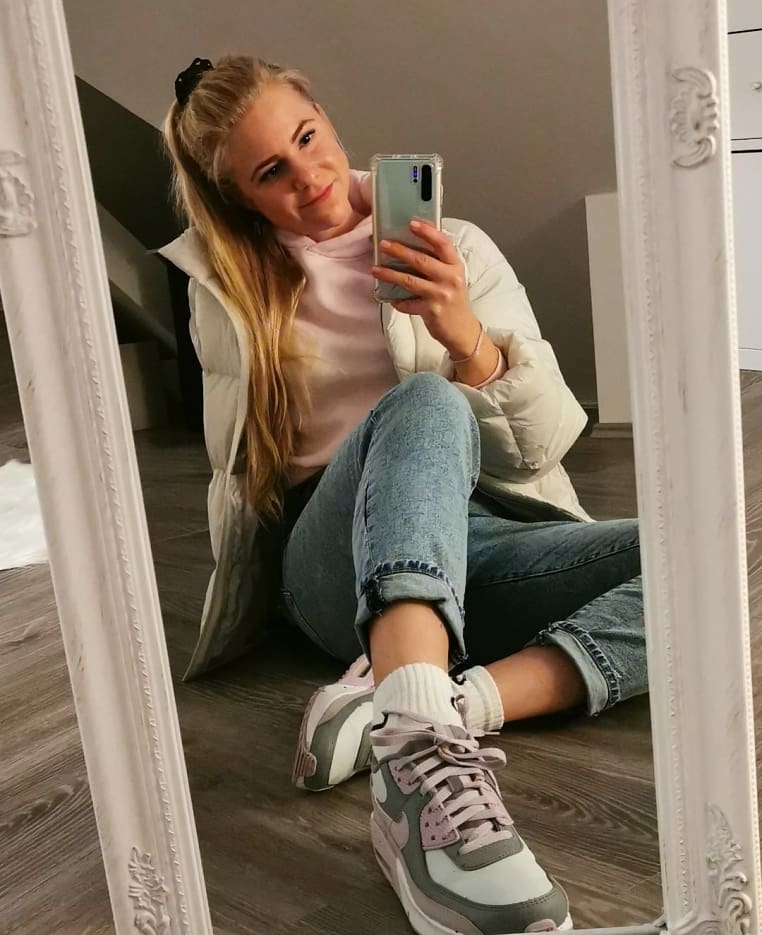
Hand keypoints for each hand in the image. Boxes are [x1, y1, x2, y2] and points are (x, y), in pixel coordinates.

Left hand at [371, 219, 479, 356]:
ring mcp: (440, 295)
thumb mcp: (451, 276)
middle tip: (383, 244)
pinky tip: (389, 297)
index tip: (412, 223)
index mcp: (455, 265)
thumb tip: (412, 243)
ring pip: (410, 281)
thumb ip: (438, 261)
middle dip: (399, 250)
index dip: (427, 232)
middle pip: (421, 260)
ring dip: (390, 274)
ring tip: (375, 269)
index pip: (443, 244)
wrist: (461, 329)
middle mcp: (450, 278)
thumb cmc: (453, 299)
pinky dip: (397, 301)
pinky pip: (408, 303)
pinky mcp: (431, 311)